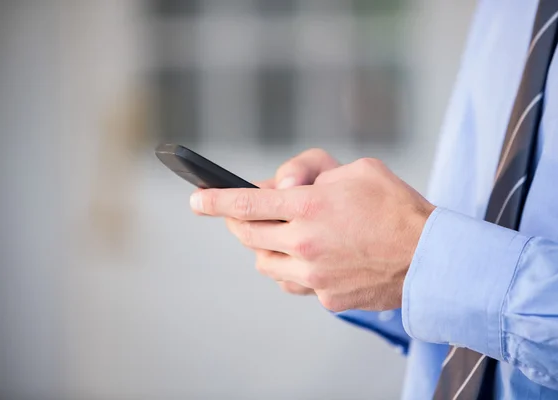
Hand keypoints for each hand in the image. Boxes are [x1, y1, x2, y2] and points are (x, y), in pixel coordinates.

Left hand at [190, 157, 434, 311]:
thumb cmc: (396, 206)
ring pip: (265, 263)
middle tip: (243, 216)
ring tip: (281, 236)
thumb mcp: (356, 169)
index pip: (247, 203)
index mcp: (310, 206)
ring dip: (264, 248)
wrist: (432, 257)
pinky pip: (292, 282)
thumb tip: (280, 186)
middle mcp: (305, 242)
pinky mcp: (325, 296)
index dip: (215, 200)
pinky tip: (308, 259)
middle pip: (249, 235)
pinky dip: (291, 268)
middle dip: (240, 223)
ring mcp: (313, 273)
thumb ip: (312, 172)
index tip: (195, 200)